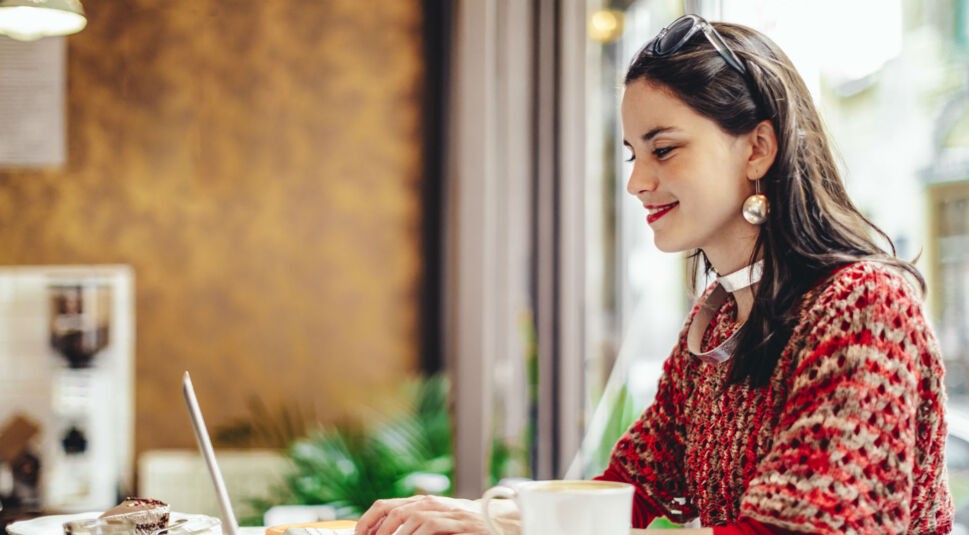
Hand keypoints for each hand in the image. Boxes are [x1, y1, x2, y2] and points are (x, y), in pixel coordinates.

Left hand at [354, 495, 492, 534]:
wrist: (498, 523)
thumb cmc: (465, 527)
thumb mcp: (436, 524)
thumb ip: (415, 526)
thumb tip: (385, 533)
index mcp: (421, 503)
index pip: (385, 506)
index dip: (367, 521)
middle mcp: (430, 503)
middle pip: (393, 510)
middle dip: (377, 530)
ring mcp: (444, 511)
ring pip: (410, 518)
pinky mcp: (457, 521)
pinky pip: (429, 525)